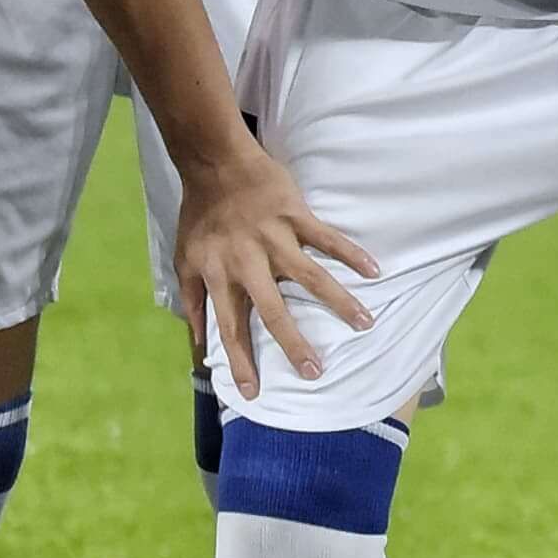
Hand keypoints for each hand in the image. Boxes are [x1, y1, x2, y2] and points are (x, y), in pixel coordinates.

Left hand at [173, 133, 379, 399]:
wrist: (214, 164)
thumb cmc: (200, 216)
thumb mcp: (184, 261)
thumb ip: (191, 303)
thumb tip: (197, 344)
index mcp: (220, 276)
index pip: (231, 328)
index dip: (241, 361)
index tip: (254, 393)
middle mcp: (249, 263)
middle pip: (273, 311)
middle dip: (294, 344)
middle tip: (316, 372)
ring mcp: (275, 238)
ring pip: (310, 276)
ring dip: (338, 301)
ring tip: (364, 323)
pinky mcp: (295, 215)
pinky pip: (327, 237)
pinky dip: (351, 253)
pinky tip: (374, 270)